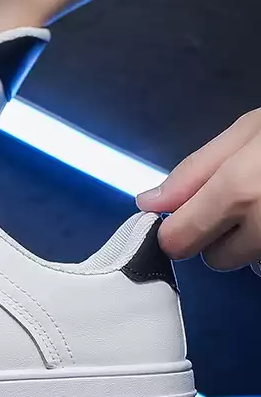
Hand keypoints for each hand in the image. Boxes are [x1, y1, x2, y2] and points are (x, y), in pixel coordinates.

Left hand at [136, 109, 260, 269]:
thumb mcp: (247, 133)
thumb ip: (194, 171)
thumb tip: (148, 202)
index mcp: (238, 193)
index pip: (178, 241)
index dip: (175, 229)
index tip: (181, 217)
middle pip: (214, 258)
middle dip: (216, 234)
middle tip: (237, 200)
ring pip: (247, 263)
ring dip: (249, 243)